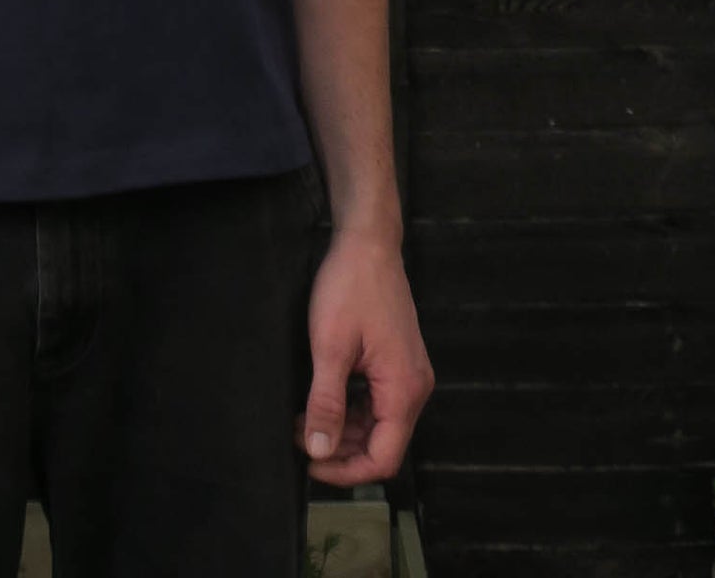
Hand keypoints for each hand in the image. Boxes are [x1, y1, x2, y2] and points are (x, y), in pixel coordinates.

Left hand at [294, 228, 434, 485]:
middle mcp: (414, 388)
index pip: (383, 458)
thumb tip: (319, 450)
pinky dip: (350, 410)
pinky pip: (377, 402)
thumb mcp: (330, 346)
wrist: (368, 243)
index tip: (309, 463)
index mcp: (404, 390)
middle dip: (340, 450)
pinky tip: (321, 402)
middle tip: (300, 438)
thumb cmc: (350, 287)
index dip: (346, 471)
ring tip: (304, 421)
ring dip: (342, 430)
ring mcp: (407, 375)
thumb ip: (325, 402)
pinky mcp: (397, 363)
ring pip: (378, 424)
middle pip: (382, 444)